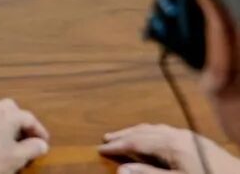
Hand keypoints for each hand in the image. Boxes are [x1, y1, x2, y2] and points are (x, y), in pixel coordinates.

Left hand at [0, 99, 50, 173]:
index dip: (39, 129)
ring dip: (1, 116)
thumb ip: (33, 148)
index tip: (44, 141)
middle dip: (19, 119)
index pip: (28, 117)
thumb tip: (42, 144)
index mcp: (6, 115)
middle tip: (25, 134)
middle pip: (9, 107)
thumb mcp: (18, 157)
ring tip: (6, 132)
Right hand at [99, 124, 239, 173]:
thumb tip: (121, 170)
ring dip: (138, 131)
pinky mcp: (198, 141)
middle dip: (124, 134)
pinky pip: (168, 130)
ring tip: (126, 135)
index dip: (117, 145)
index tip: (101, 148)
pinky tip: (155, 138)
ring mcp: (190, 136)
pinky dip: (153, 132)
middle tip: (107, 139)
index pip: (136, 142)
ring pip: (156, 128)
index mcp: (171, 145)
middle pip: (144, 131)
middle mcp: (178, 135)